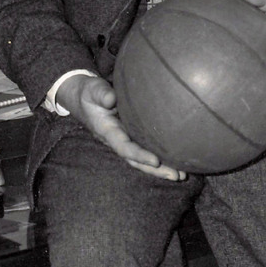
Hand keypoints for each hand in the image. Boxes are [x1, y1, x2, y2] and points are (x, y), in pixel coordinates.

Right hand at [56, 74, 185, 180]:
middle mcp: (118, 139)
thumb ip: (102, 94)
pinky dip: (160, 157)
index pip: (124, 147)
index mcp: (108, 132)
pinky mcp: (132, 134)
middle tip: (176, 176)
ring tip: (181, 175)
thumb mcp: (93, 90)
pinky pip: (146, 148)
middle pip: (137, 160)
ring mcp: (125, 138)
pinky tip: (176, 160)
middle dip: (155, 170)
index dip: (139, 155)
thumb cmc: (90, 92)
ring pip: (143, 158)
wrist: (84, 97)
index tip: (155, 160)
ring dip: (161, 168)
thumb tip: (112, 99)